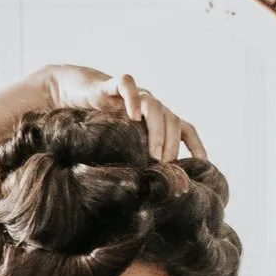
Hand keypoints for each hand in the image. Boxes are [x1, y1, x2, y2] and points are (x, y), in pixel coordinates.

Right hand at [35, 64, 202, 162]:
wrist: (70, 92)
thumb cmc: (96, 124)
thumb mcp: (118, 146)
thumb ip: (131, 160)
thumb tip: (140, 192)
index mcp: (156, 119)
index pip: (185, 130)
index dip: (196, 146)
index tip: (204, 167)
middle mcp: (149, 106)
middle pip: (173, 120)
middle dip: (172, 146)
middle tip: (166, 170)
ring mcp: (133, 94)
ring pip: (155, 106)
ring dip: (158, 132)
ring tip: (154, 155)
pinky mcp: (112, 84)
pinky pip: (127, 86)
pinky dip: (133, 99)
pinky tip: (134, 117)